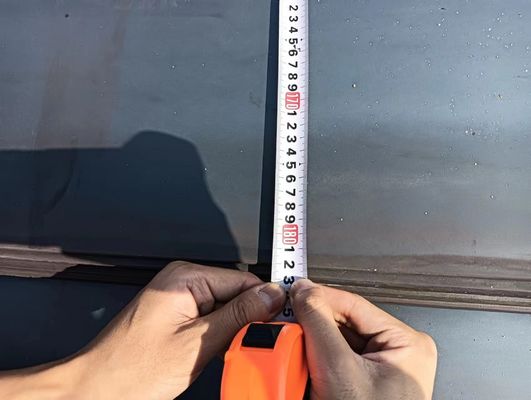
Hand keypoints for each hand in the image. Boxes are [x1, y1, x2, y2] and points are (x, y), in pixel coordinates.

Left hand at [0, 262, 285, 399]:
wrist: (97, 390)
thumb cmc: (132, 369)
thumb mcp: (197, 343)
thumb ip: (239, 316)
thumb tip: (271, 296)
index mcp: (186, 277)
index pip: (243, 279)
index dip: (265, 301)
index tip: (283, 321)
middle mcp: (182, 281)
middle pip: (235, 292)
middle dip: (248, 318)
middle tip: (255, 343)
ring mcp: (179, 299)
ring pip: (225, 308)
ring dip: (233, 329)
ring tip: (227, 351)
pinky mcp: (177, 315)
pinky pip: (211, 318)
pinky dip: (219, 335)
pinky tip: (215, 352)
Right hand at [291, 279, 436, 399]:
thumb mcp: (339, 370)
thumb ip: (319, 324)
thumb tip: (304, 291)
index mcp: (406, 342)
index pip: (353, 303)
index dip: (319, 296)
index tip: (293, 291)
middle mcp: (398, 350)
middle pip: (344, 322)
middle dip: (313, 324)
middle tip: (288, 323)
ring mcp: (382, 367)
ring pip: (337, 339)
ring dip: (312, 343)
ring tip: (294, 346)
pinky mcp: (366, 381)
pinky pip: (336, 358)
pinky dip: (316, 360)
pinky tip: (304, 364)